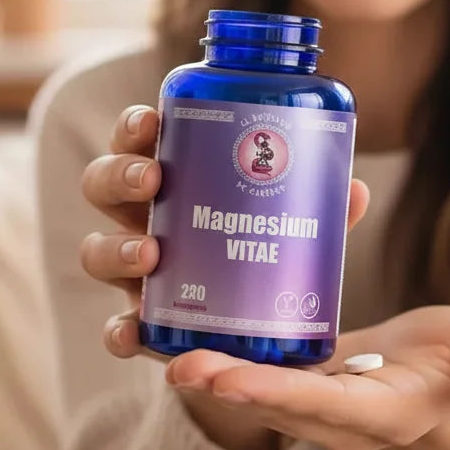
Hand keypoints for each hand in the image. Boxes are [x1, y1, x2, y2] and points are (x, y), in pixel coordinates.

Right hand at [79, 104, 370, 449]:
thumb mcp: (295, 223)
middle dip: (120, 175)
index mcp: (172, 177)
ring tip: (151, 253)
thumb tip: (354, 190)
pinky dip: (118, 330)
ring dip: (116, 249)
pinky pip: (115, 329)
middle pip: (103, 185)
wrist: (261, 327)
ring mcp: (136, 273)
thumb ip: (318, 209)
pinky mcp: (144, 324)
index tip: (153, 119)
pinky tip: (136, 330)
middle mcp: (143, 218)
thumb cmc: (266, 248)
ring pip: (96, 251)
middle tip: (154, 179)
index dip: (135, 126)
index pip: (138, 140)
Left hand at [107, 303, 449, 449]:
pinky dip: (211, 350)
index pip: (323, 408)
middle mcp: (335, 419)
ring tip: (152, 341)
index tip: (227, 377)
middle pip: (274, 403)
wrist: (434, 379)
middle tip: (177, 362)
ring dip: (206, 368)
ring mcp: (310, 403)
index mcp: (380, 414)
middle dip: (226, 384)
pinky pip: (250, 368)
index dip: (274, 394)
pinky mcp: (295, 380)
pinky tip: (169, 322)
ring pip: (252, 387)